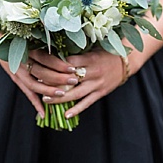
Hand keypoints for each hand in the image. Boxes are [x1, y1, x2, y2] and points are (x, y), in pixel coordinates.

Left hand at [0, 47, 125, 119]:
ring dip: (60, 97)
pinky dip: (77, 109)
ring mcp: (97, 84)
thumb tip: (53, 50)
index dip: (54, 64)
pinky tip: (66, 114)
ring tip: (46, 99)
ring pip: (76, 93)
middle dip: (53, 82)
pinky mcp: (100, 93)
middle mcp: (92, 72)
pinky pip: (87, 103)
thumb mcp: (90, 47)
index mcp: (89, 58)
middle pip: (69, 79)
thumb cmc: (104, 52)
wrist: (125, 62)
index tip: (40, 64)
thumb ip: (75, 51)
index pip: (68, 62)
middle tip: (37, 82)